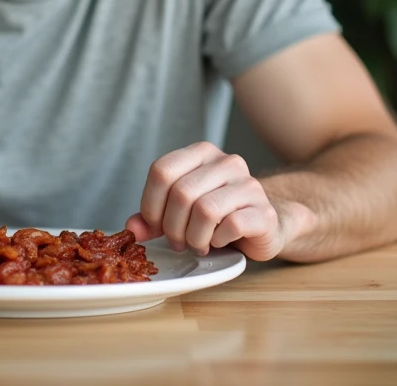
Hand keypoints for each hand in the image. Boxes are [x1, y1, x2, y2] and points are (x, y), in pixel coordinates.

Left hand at [124, 141, 314, 260]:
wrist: (264, 225)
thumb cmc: (217, 217)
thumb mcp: (180, 213)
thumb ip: (153, 219)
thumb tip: (132, 228)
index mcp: (201, 153)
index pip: (161, 170)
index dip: (151, 204)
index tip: (155, 225)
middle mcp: (226, 162)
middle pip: (181, 193)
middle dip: (172, 227)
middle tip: (178, 242)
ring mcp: (248, 184)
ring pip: (205, 210)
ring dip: (194, 237)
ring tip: (197, 244)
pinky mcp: (263, 211)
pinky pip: (231, 225)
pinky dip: (217, 241)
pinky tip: (219, 242)